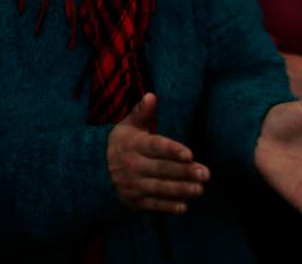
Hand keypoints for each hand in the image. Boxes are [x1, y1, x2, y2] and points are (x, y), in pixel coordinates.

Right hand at [107, 93, 209, 214]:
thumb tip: (152, 96)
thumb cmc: (121, 143)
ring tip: (200, 189)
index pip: (155, 147)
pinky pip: (153, 205)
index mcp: (134, 144)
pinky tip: (184, 207)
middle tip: (206, 174)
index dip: (172, 150)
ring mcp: (133, 185)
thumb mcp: (128, 126)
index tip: (190, 154)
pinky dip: (168, 207)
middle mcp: (133, 165)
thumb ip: (142, 112)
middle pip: (161, 169)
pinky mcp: (135, 201)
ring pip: (160, 188)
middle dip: (184, 172)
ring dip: (180, 190)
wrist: (95, 171)